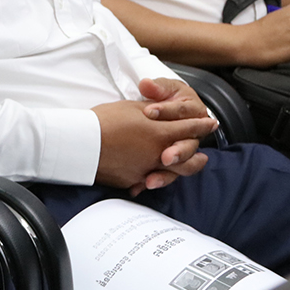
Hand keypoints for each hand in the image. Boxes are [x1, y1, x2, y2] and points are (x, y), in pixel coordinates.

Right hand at [92, 78, 216, 191]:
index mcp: (159, 133)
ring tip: (192, 164)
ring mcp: (145, 169)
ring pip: (173, 172)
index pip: (188, 128)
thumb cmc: (103, 122)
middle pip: (187, 154)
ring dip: (183, 167)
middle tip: (204, 149)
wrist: (80, 143)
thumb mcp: (131, 108)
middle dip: (197, 149)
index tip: (209, 122)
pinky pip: (147, 181)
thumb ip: (153, 111)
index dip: (200, 124)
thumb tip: (163, 112)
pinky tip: (154, 176)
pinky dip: (152, 177)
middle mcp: (157, 153)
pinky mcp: (132, 181)